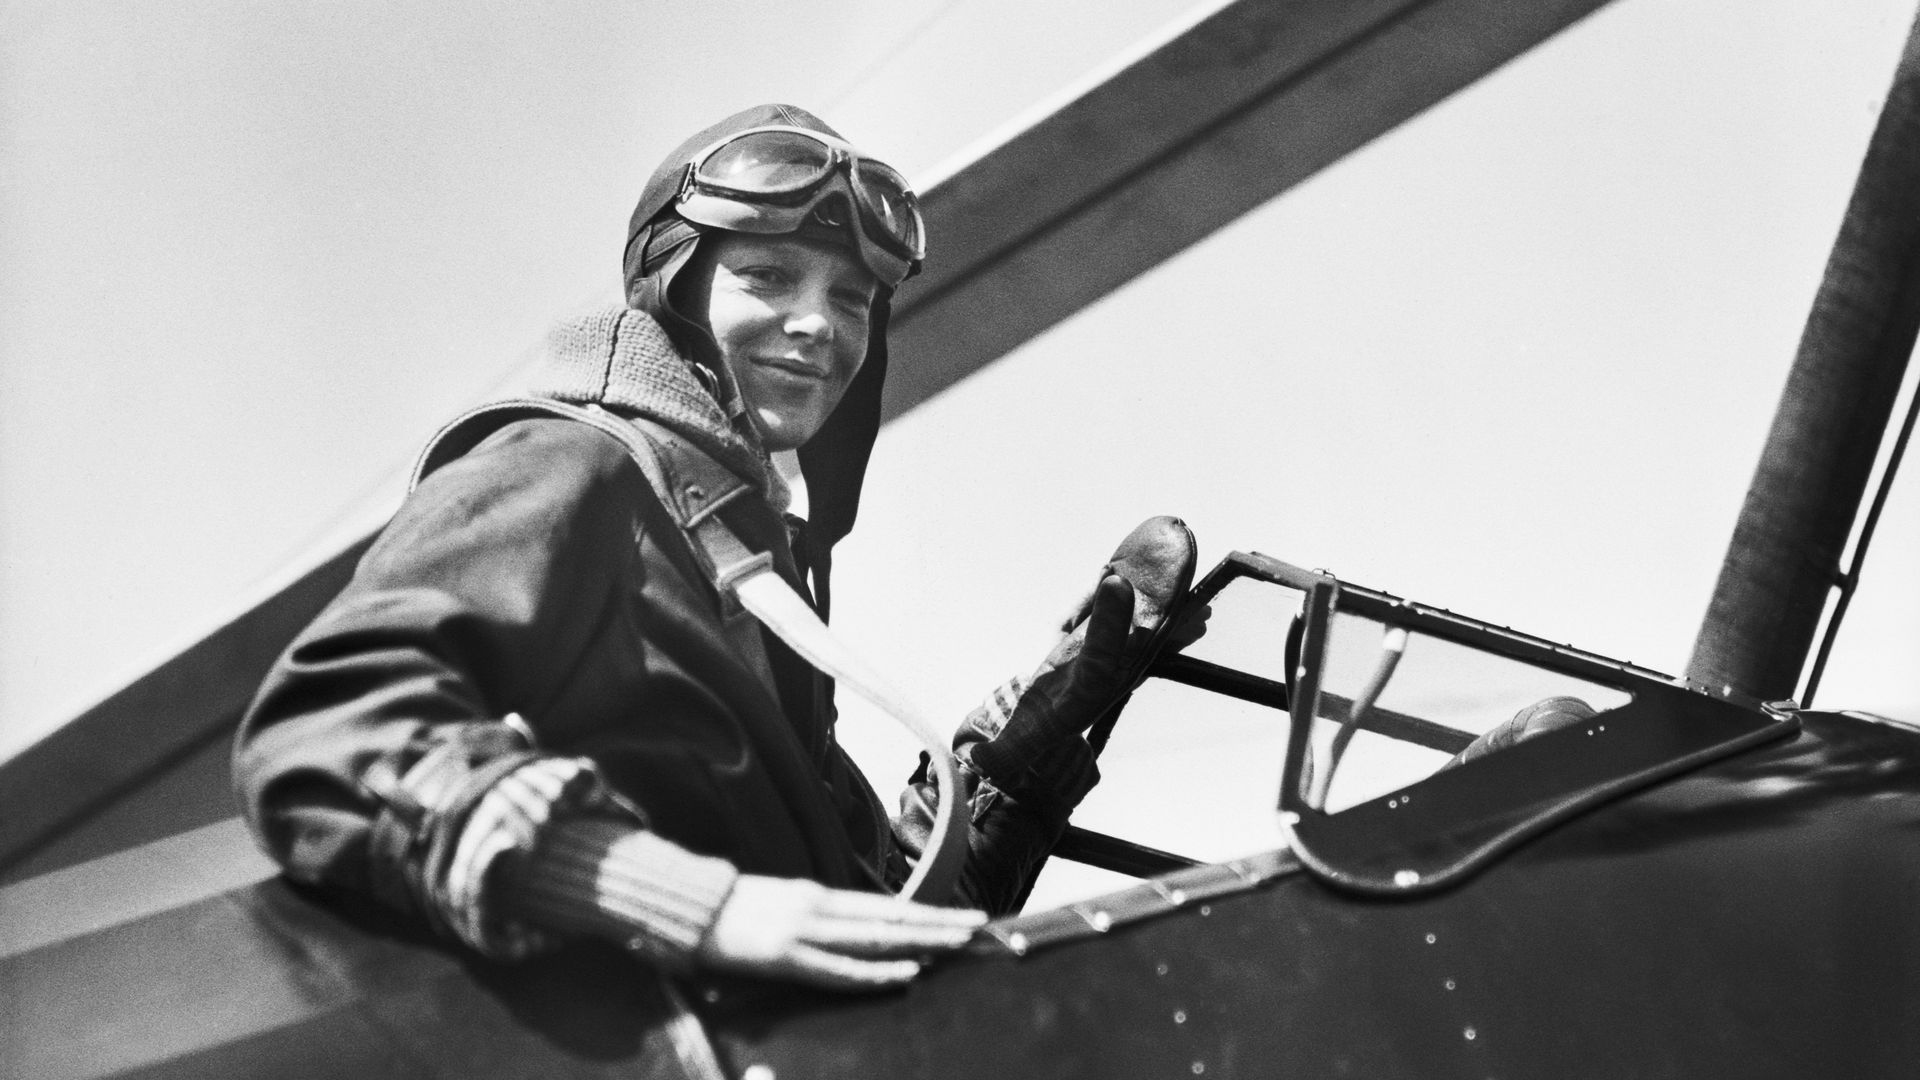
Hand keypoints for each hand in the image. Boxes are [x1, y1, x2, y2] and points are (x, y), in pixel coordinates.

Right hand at [695, 875, 986, 989]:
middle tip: (981, 925)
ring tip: (958, 942)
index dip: (928, 913)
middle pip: (892, 918)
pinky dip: (876, 972)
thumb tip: (852, 930)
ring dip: (922, 940)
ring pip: (876, 937)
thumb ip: (816, 919)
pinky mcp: (784, 955)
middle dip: (939, 923)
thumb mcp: (781, 908)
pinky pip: (839, 969)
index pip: (886, 907)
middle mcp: (820, 907)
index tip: (963, 916)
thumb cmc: (730, 914)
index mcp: (819, 897)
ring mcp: (804, 930)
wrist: (683, 909)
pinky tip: (906, 974)